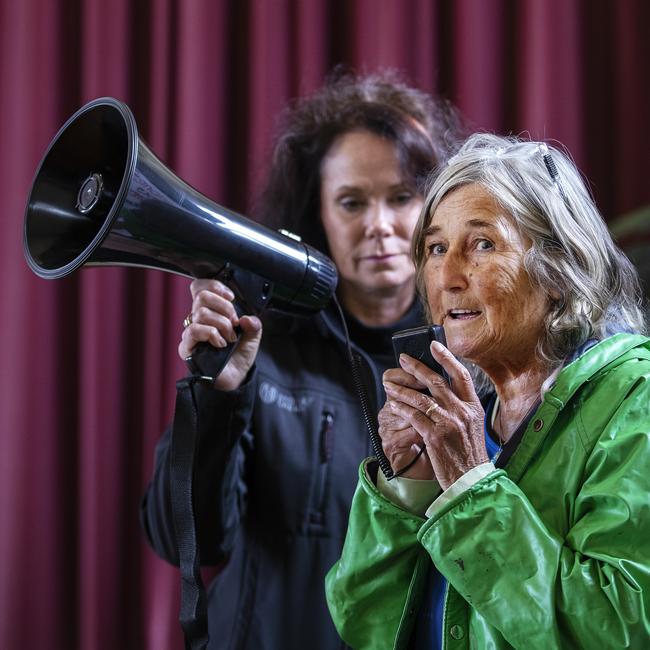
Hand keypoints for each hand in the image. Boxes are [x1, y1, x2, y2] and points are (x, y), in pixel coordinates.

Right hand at [178, 279, 262, 390]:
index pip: (200, 288)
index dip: (214, 286)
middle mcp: (198, 319)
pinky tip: (220, 343)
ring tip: (230, 338)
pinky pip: (194, 330)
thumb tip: (246, 318)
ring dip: (222, 324)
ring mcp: (191, 332)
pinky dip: (212, 334)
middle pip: (202, 296)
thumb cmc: (238, 356)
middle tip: (234, 322)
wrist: (235, 378)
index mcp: (211, 312)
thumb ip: (253, 324)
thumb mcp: (252, 336)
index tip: (231, 297)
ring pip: (201, 313)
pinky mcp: (187, 346)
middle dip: (224, 307)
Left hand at [383, 341, 487, 489]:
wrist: (471, 480)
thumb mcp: (473, 426)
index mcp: (473, 407)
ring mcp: (449, 424)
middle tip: (403, 359)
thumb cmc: (469, 453)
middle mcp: (462, 412)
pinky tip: (394, 404)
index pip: (462, 375)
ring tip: (389, 384)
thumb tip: (442, 389)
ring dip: (402, 389)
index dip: (447, 358)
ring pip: (421, 398)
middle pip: (436, 382)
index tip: (433, 345)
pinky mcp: (435, 437)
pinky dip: (402, 408)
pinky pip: (414, 416)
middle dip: (416, 368)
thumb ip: (461, 407)